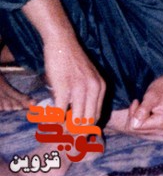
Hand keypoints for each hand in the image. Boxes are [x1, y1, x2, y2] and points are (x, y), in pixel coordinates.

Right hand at [22, 0, 105, 122]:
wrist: (63, 43)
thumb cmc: (72, 61)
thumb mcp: (87, 78)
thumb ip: (87, 95)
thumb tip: (79, 117)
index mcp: (101, 87)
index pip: (97, 117)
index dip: (85, 129)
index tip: (73, 132)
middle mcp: (95, 89)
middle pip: (88, 122)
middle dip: (75, 132)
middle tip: (62, 132)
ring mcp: (80, 88)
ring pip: (76, 121)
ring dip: (64, 127)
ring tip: (55, 127)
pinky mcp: (65, 88)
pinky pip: (60, 113)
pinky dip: (53, 120)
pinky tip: (48, 119)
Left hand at [125, 71, 162, 136]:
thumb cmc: (162, 89)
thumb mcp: (151, 96)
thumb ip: (143, 110)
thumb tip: (134, 124)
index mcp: (162, 123)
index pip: (136, 126)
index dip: (133, 113)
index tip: (137, 101)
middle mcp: (161, 131)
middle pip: (135, 129)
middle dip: (133, 115)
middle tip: (138, 102)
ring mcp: (158, 132)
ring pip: (135, 130)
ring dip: (134, 117)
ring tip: (140, 105)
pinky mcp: (155, 131)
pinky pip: (138, 129)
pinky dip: (136, 119)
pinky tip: (141, 111)